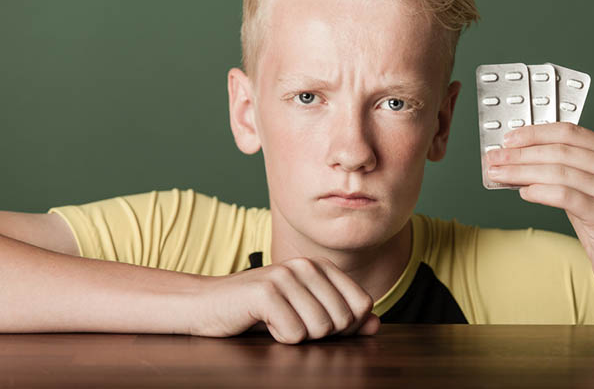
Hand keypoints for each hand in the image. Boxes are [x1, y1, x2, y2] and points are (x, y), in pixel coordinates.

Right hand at [191, 256, 380, 343]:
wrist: (206, 305)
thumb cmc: (259, 311)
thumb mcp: (305, 312)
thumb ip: (343, 317)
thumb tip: (376, 324)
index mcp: (321, 266)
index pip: (362, 305)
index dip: (347, 327)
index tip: (318, 325)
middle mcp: (307, 265)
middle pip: (343, 320)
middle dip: (320, 335)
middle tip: (292, 324)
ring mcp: (286, 276)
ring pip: (320, 329)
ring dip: (298, 337)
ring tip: (277, 322)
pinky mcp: (266, 292)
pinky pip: (294, 334)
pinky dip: (279, 339)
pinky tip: (263, 323)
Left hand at [485, 122, 593, 295]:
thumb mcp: (585, 189)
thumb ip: (560, 171)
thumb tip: (517, 159)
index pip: (568, 132)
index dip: (534, 133)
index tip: (508, 138)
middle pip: (560, 151)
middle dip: (520, 153)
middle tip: (494, 157)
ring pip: (558, 172)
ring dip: (521, 172)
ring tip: (499, 174)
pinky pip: (565, 196)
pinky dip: (539, 192)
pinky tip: (523, 192)